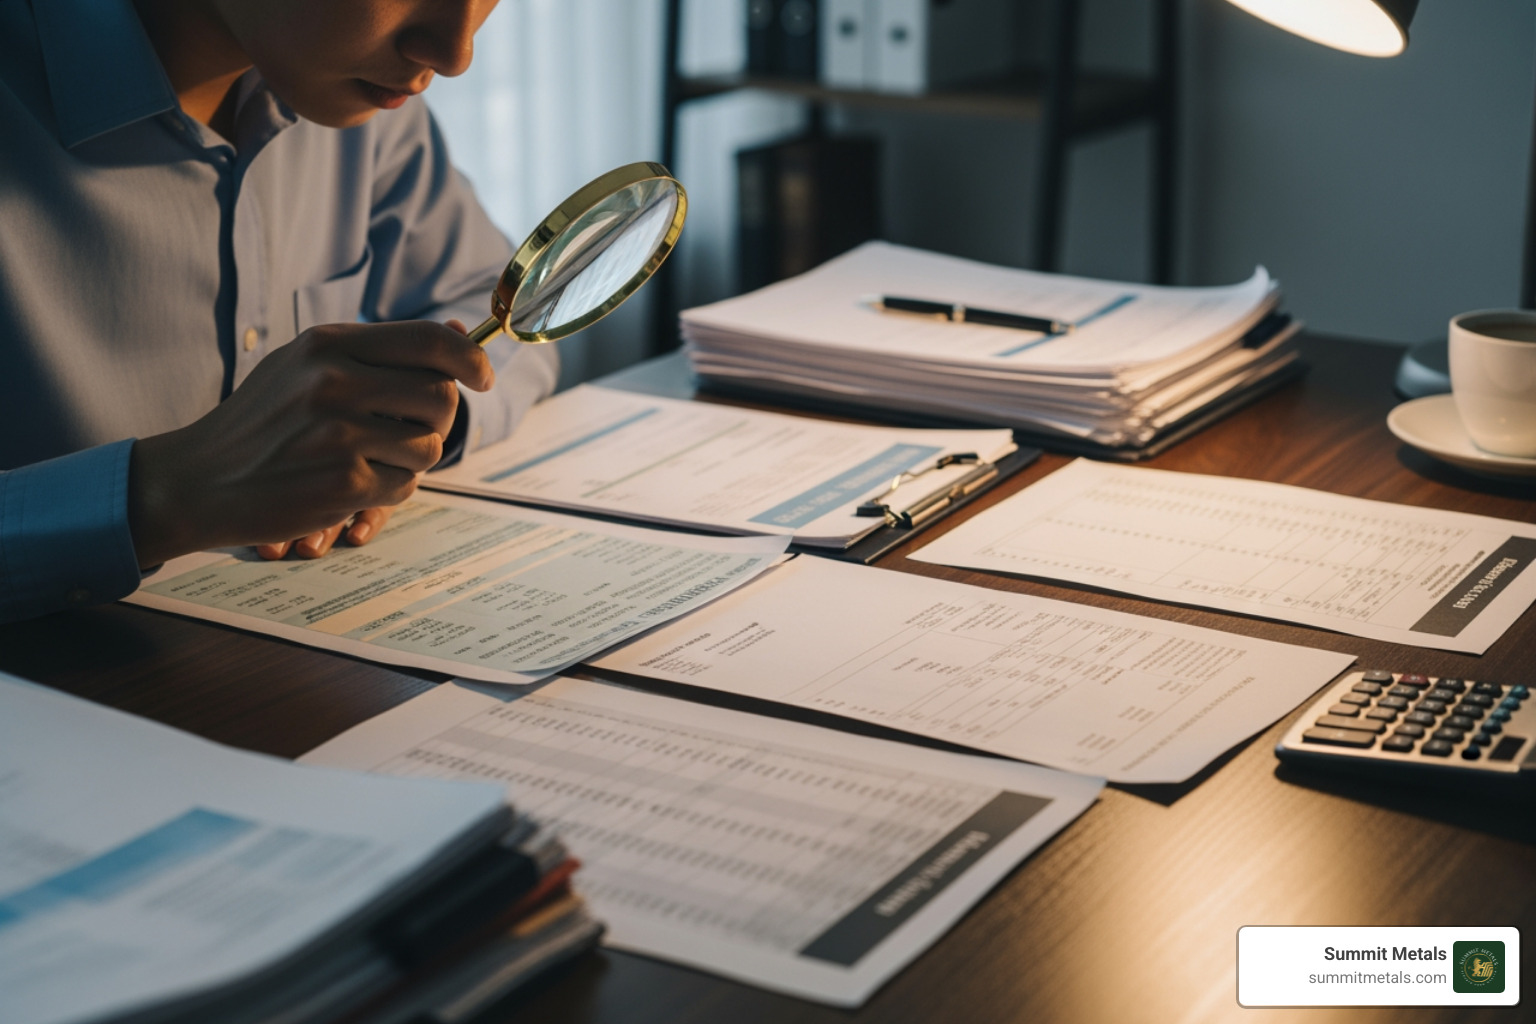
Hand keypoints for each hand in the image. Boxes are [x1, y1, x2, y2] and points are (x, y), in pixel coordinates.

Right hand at [248, 320, 471, 562]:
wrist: (197, 480)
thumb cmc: (261, 422)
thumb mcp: (306, 366)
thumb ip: (381, 350)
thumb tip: (461, 329)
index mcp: (328, 344)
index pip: (429, 339)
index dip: (470, 357)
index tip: (483, 376)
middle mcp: (333, 382)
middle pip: (440, 396)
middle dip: (438, 420)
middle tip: (411, 431)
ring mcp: (338, 434)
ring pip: (429, 446)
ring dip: (413, 459)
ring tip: (372, 458)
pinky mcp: (341, 483)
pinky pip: (405, 486)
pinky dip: (390, 490)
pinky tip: (353, 484)